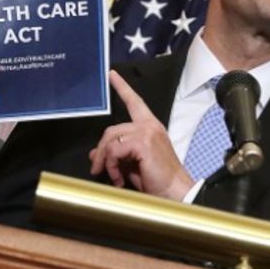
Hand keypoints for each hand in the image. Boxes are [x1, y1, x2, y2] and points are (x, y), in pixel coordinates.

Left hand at [89, 71, 194, 199]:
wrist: (174, 193)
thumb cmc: (158, 181)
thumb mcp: (132, 165)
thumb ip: (116, 155)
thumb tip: (95, 153)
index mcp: (150, 127)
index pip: (135, 102)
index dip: (122, 88)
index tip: (111, 75)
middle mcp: (149, 125)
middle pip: (111, 129)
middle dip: (100, 150)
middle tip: (96, 169)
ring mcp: (146, 132)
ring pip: (111, 139)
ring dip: (105, 161)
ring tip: (112, 177)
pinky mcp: (143, 142)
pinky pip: (115, 150)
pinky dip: (112, 166)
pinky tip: (119, 179)